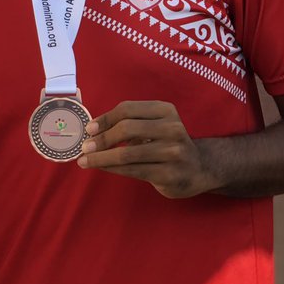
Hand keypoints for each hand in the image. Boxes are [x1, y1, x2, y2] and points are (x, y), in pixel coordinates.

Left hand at [76, 101, 215, 198]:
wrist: (199, 168)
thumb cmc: (167, 144)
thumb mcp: (154, 125)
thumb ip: (129, 123)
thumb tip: (92, 130)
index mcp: (165, 110)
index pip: (127, 109)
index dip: (104, 119)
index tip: (89, 129)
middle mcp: (172, 128)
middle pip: (127, 129)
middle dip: (101, 139)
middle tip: (84, 147)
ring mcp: (173, 152)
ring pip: (127, 154)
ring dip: (101, 157)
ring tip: (86, 160)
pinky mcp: (169, 174)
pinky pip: (133, 170)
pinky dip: (112, 168)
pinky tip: (101, 167)